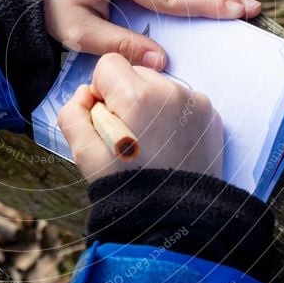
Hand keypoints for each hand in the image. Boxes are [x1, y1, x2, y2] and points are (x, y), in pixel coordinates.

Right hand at [58, 53, 223, 181]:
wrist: (175, 218)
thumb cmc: (128, 187)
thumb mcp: (84, 155)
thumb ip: (72, 114)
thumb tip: (85, 93)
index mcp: (138, 96)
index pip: (109, 64)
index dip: (101, 93)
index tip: (109, 122)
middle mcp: (171, 91)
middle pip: (135, 73)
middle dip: (126, 98)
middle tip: (129, 137)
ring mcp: (195, 103)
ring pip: (159, 86)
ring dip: (149, 106)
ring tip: (150, 143)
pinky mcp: (211, 115)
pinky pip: (181, 101)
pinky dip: (171, 116)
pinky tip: (168, 144)